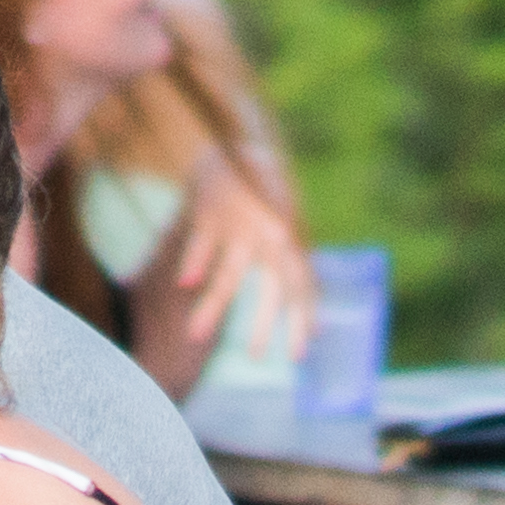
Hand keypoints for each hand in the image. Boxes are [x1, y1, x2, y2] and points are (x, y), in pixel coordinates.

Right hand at [126, 175, 308, 400]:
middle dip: (264, 323)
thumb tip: (317, 324)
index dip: (302, 319)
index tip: (299, 354)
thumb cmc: (264, 199)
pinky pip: (202, 244)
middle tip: (257, 358)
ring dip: (212, 307)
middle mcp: (271, 236)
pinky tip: (186, 284)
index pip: (300, 286)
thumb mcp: (287, 229)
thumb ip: (297, 272)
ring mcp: (241, 227)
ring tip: (196, 337)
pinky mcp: (212, 214)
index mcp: (291, 242)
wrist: (236, 147)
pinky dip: (194, 263)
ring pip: (227, 275)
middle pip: (270, 286)